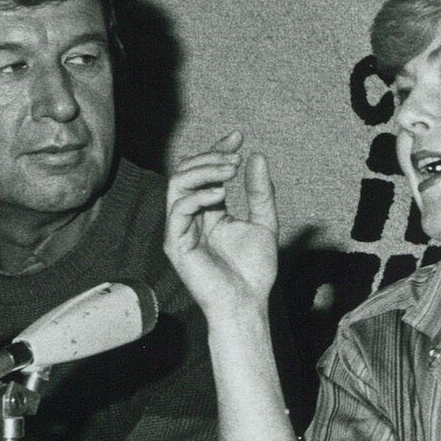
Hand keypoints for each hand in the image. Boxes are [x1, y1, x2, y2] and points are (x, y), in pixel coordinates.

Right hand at [164, 133, 279, 319]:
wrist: (247, 304)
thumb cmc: (253, 271)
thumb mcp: (264, 222)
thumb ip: (260, 192)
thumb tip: (255, 156)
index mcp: (207, 212)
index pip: (203, 171)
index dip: (217, 150)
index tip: (238, 136)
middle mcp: (190, 217)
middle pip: (185, 172)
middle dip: (210, 157)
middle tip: (236, 158)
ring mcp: (180, 230)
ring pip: (177, 184)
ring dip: (204, 171)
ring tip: (230, 171)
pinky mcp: (175, 244)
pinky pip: (177, 210)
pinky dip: (197, 196)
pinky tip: (219, 195)